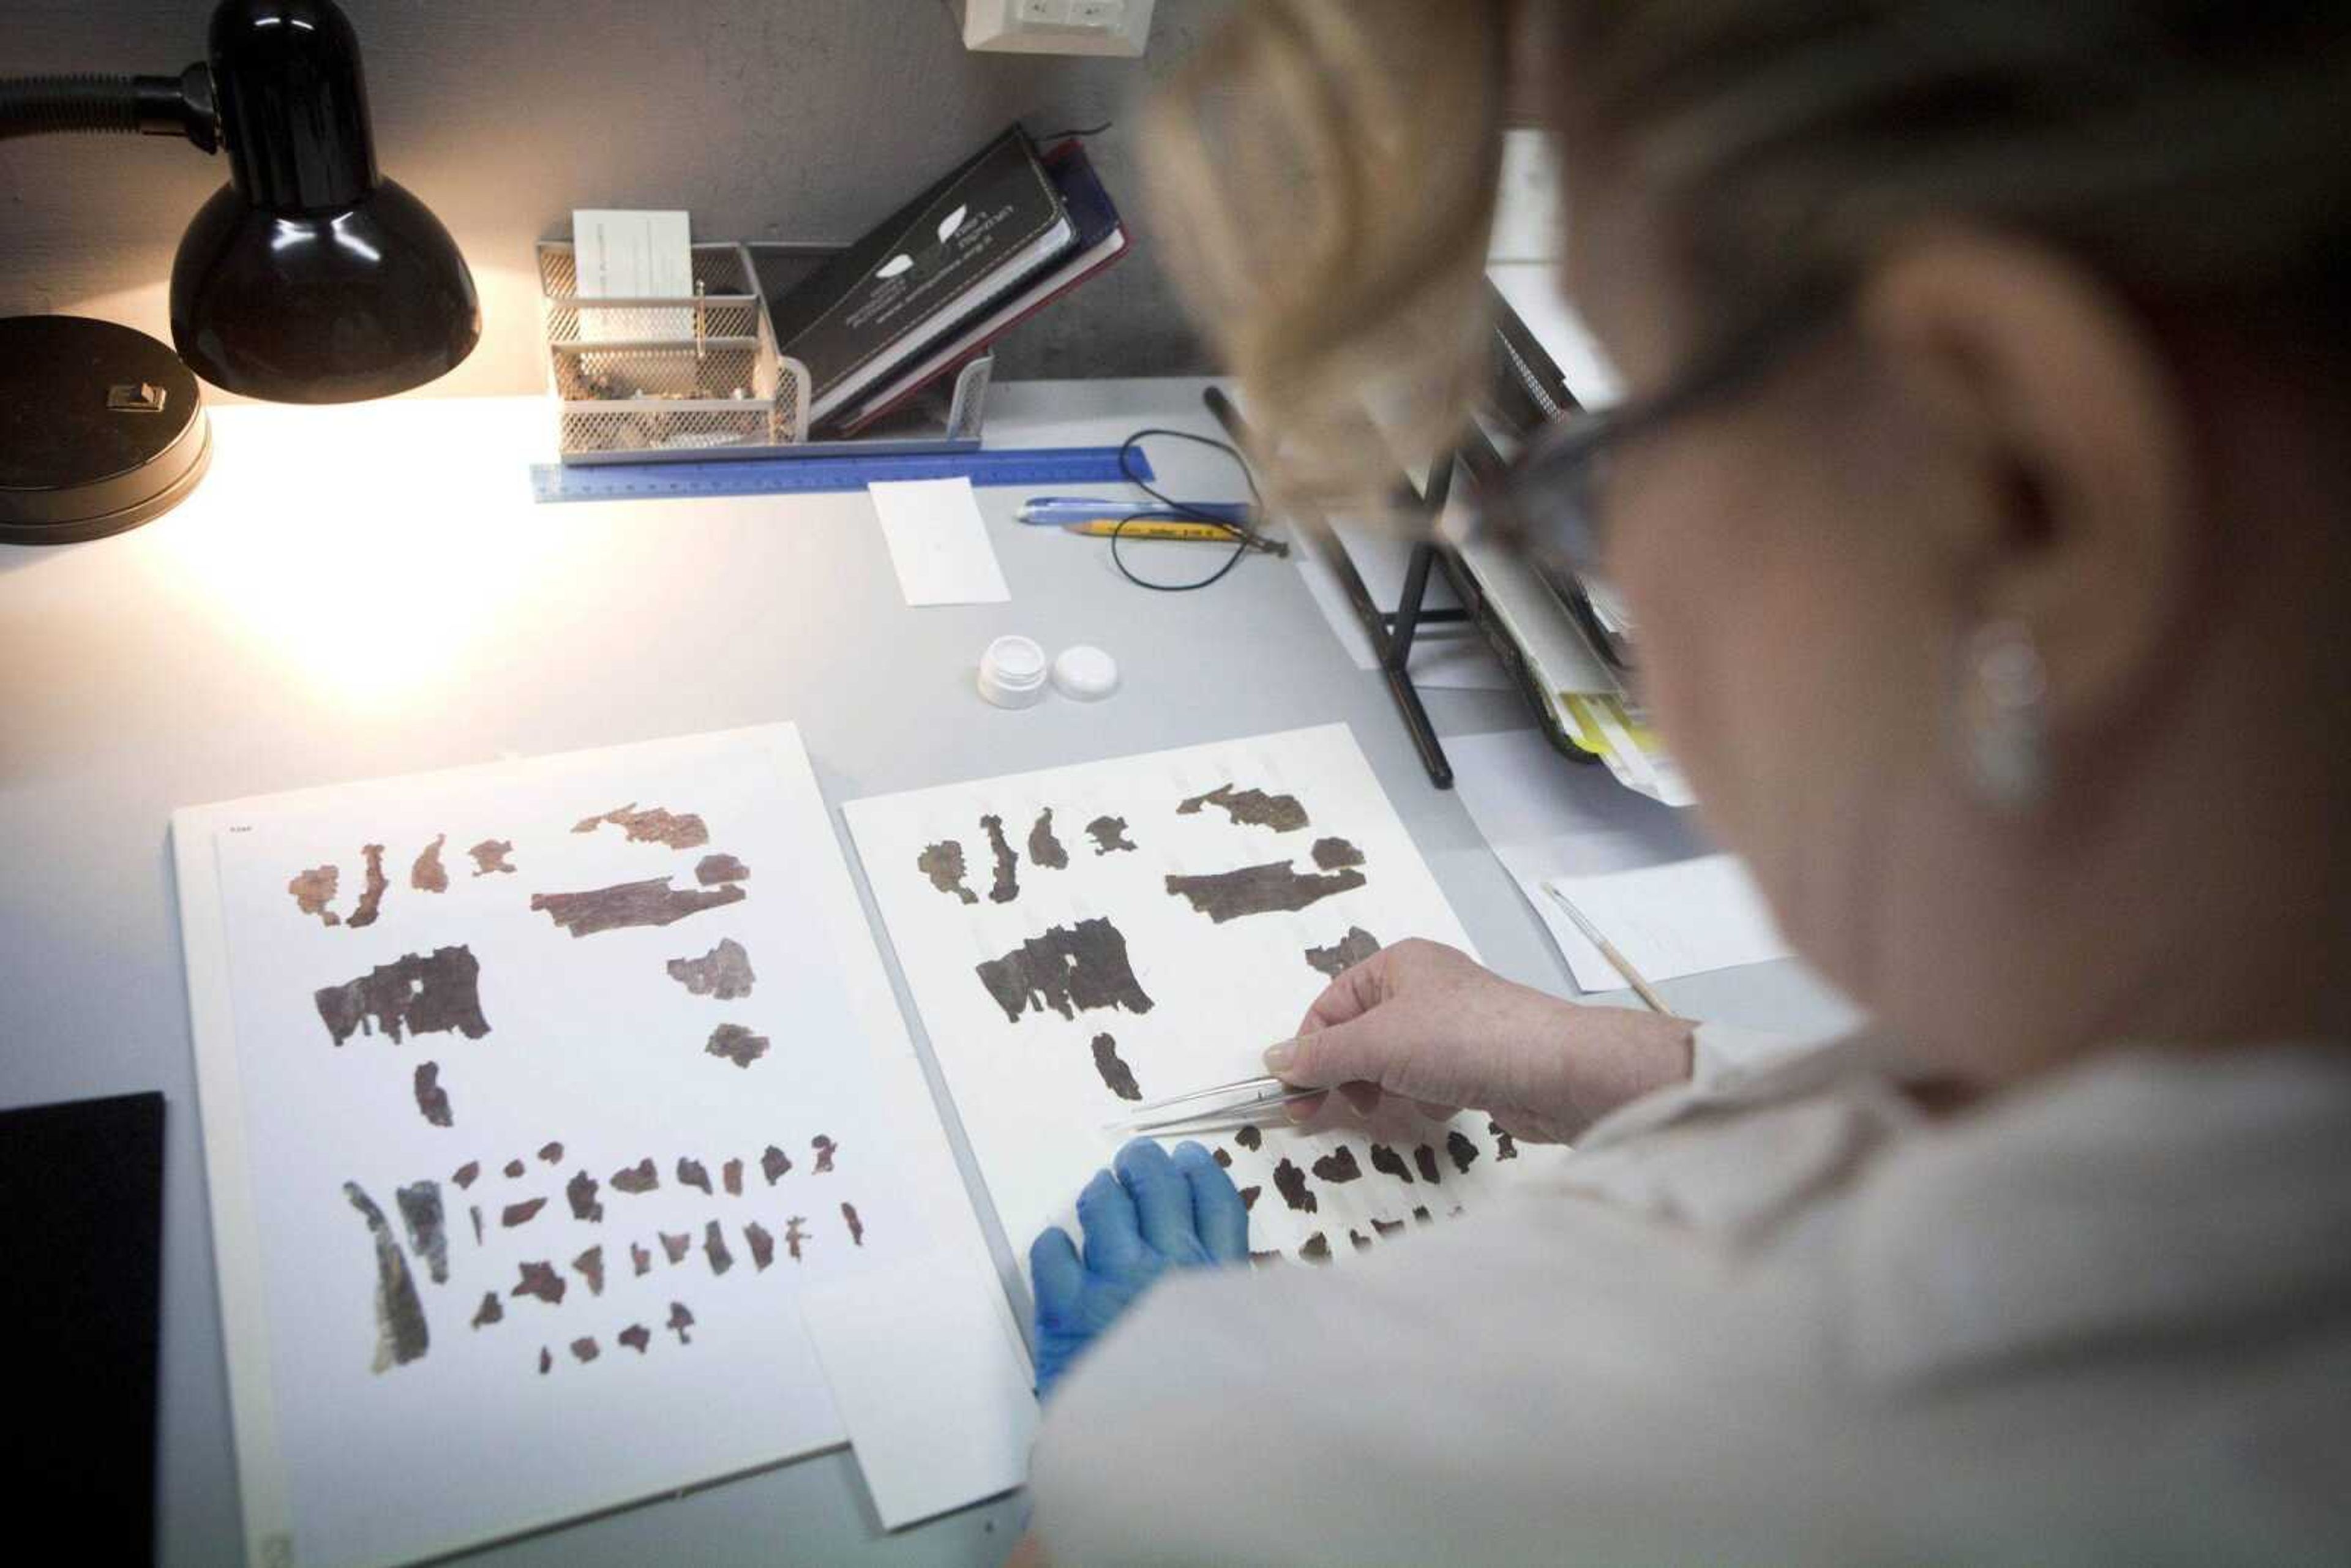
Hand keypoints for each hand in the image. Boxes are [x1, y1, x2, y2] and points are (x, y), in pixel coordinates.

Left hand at [1030, 1138, 1247, 1399]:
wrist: (1141, 1465)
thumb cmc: (1198, 1414)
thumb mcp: (1234, 1352)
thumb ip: (1228, 1306)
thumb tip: (1219, 1272)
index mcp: (1216, 1280)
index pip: (1215, 1202)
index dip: (1200, 1174)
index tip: (1189, 1160)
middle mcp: (1166, 1266)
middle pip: (1158, 1188)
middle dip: (1146, 1166)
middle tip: (1138, 1160)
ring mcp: (1111, 1279)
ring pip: (1104, 1207)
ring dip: (1104, 1192)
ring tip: (1104, 1190)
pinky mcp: (1063, 1304)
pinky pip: (1054, 1250)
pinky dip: (1056, 1244)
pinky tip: (1062, 1248)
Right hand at [1265, 938, 1694, 1142]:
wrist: (1554, 1071)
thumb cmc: (1460, 1041)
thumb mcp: (1377, 1044)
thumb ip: (1321, 1056)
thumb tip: (1273, 1060)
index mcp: (1397, 964)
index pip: (1330, 1006)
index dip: (1308, 1050)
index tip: (1294, 1098)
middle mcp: (1424, 987)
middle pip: (1359, 1035)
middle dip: (1347, 1074)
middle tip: (1333, 1113)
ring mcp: (1453, 1025)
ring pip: (1393, 1062)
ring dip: (1387, 1087)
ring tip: (1399, 1103)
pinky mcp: (1477, 1061)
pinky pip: (1428, 1079)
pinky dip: (1425, 1097)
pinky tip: (1442, 1107)